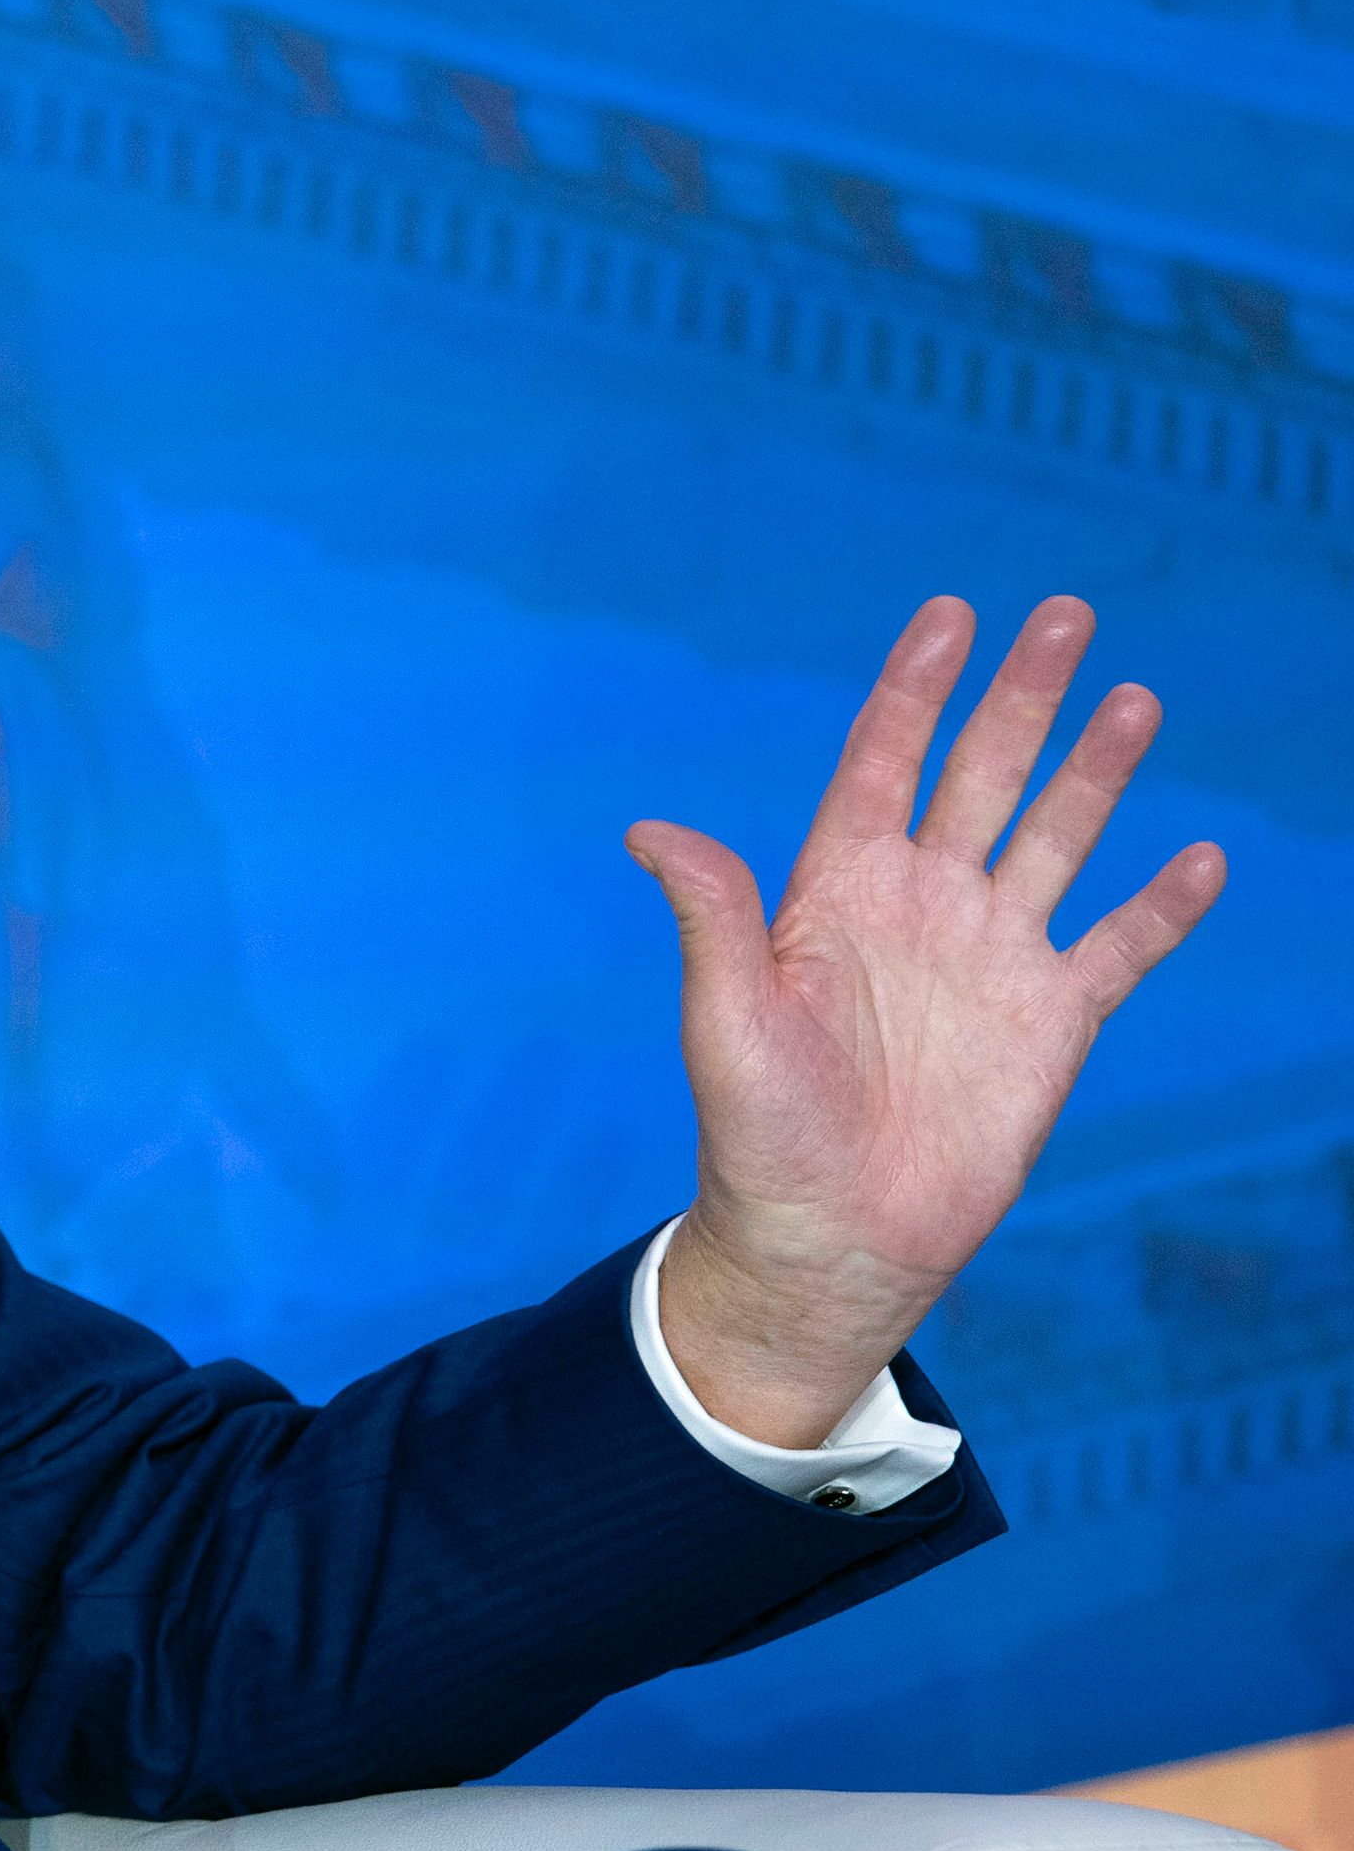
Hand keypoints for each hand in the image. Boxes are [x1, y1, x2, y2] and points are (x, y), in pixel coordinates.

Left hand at [629, 596, 1224, 1447]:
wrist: (831, 1238)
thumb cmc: (760, 1135)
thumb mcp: (727, 1021)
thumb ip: (713, 920)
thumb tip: (648, 831)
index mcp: (838, 893)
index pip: (883, 763)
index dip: (915, 690)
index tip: (950, 615)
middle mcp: (921, 907)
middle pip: (981, 775)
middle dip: (1022, 697)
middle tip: (1066, 612)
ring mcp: (992, 959)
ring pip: (1056, 838)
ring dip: (1097, 771)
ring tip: (1135, 697)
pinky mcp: (1052, 1022)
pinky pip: (1120, 947)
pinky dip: (1163, 906)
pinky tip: (1201, 856)